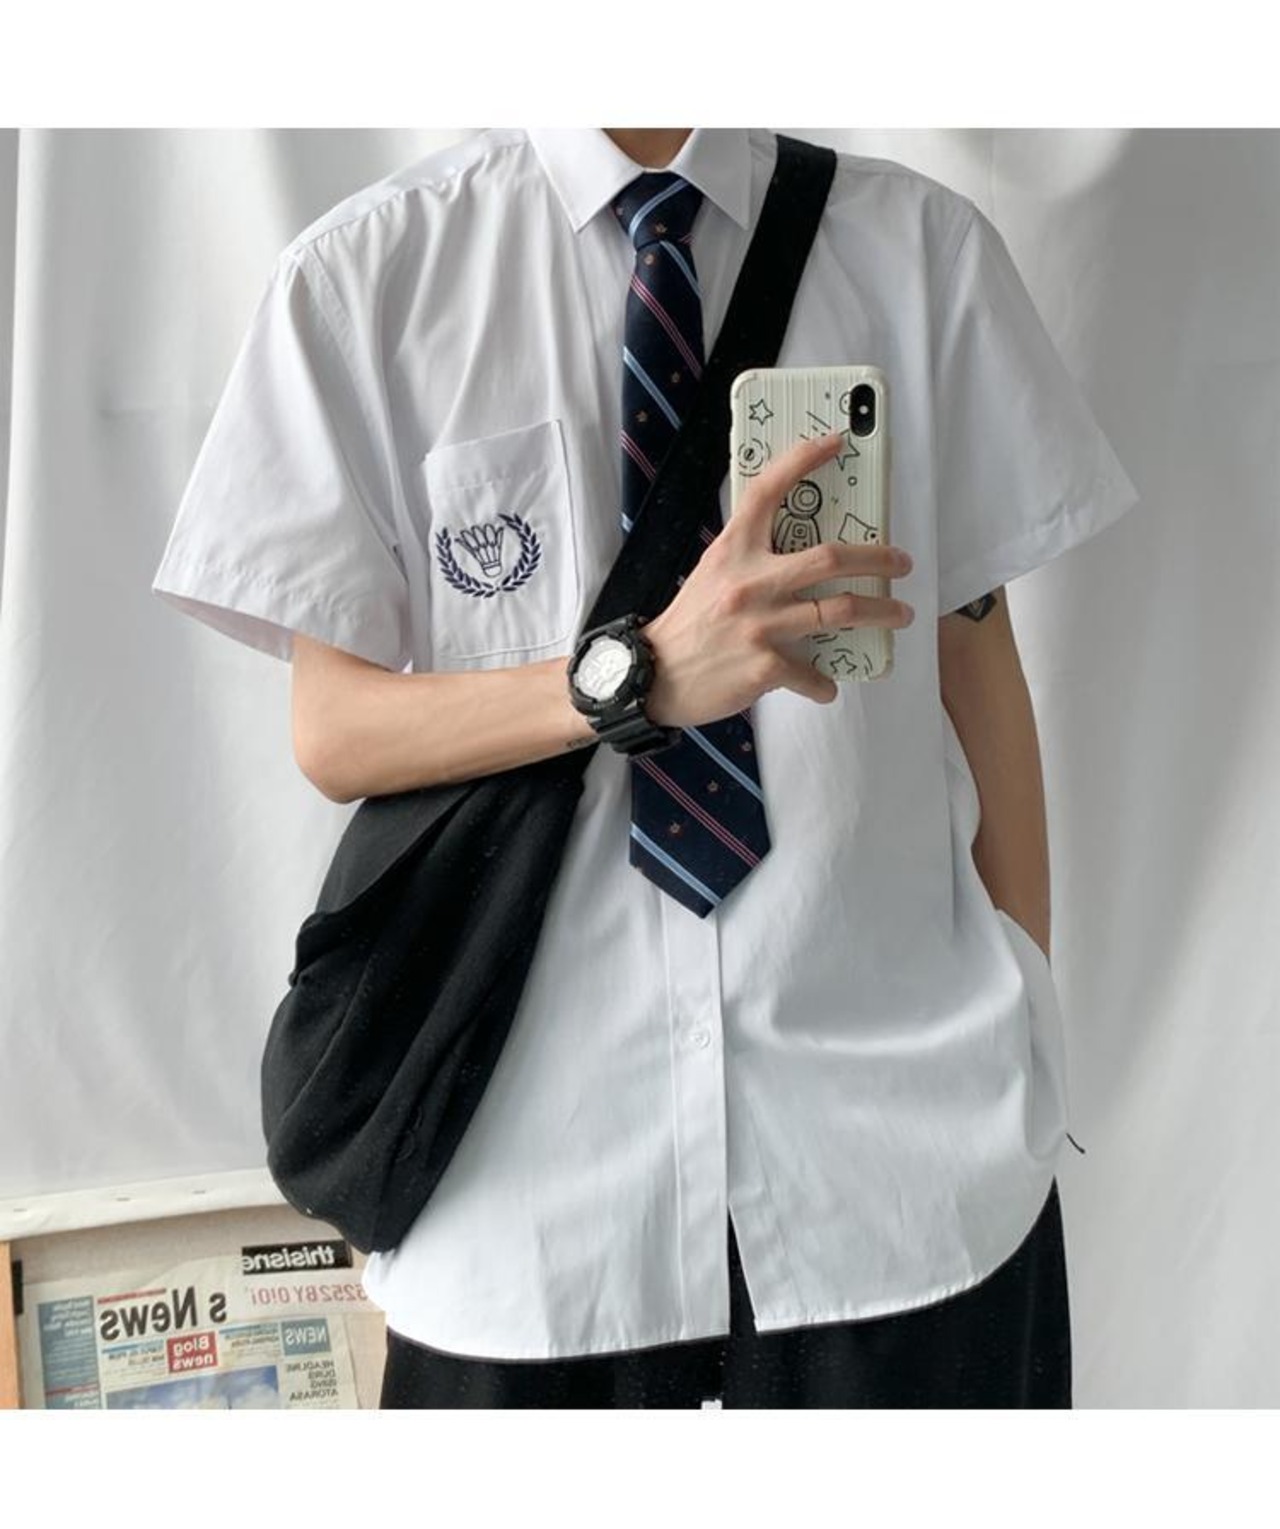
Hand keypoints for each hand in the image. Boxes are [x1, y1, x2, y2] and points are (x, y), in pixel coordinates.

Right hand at [641, 430, 913, 728]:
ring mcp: (759, 625)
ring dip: (880, 613)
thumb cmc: (688, 624)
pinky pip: (812, 673)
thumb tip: (800, 554)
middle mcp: (748, 582)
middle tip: (902, 563)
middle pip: (829, 558)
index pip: (768, 491)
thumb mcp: (713, 575)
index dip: (802, 461)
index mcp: (733, 550)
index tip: (834, 443)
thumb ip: (750, 558)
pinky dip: (824, 683)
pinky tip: (827, 684)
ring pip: (839, 612)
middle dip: (877, 558)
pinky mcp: (764, 666)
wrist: (652, 677)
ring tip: (899, 615)